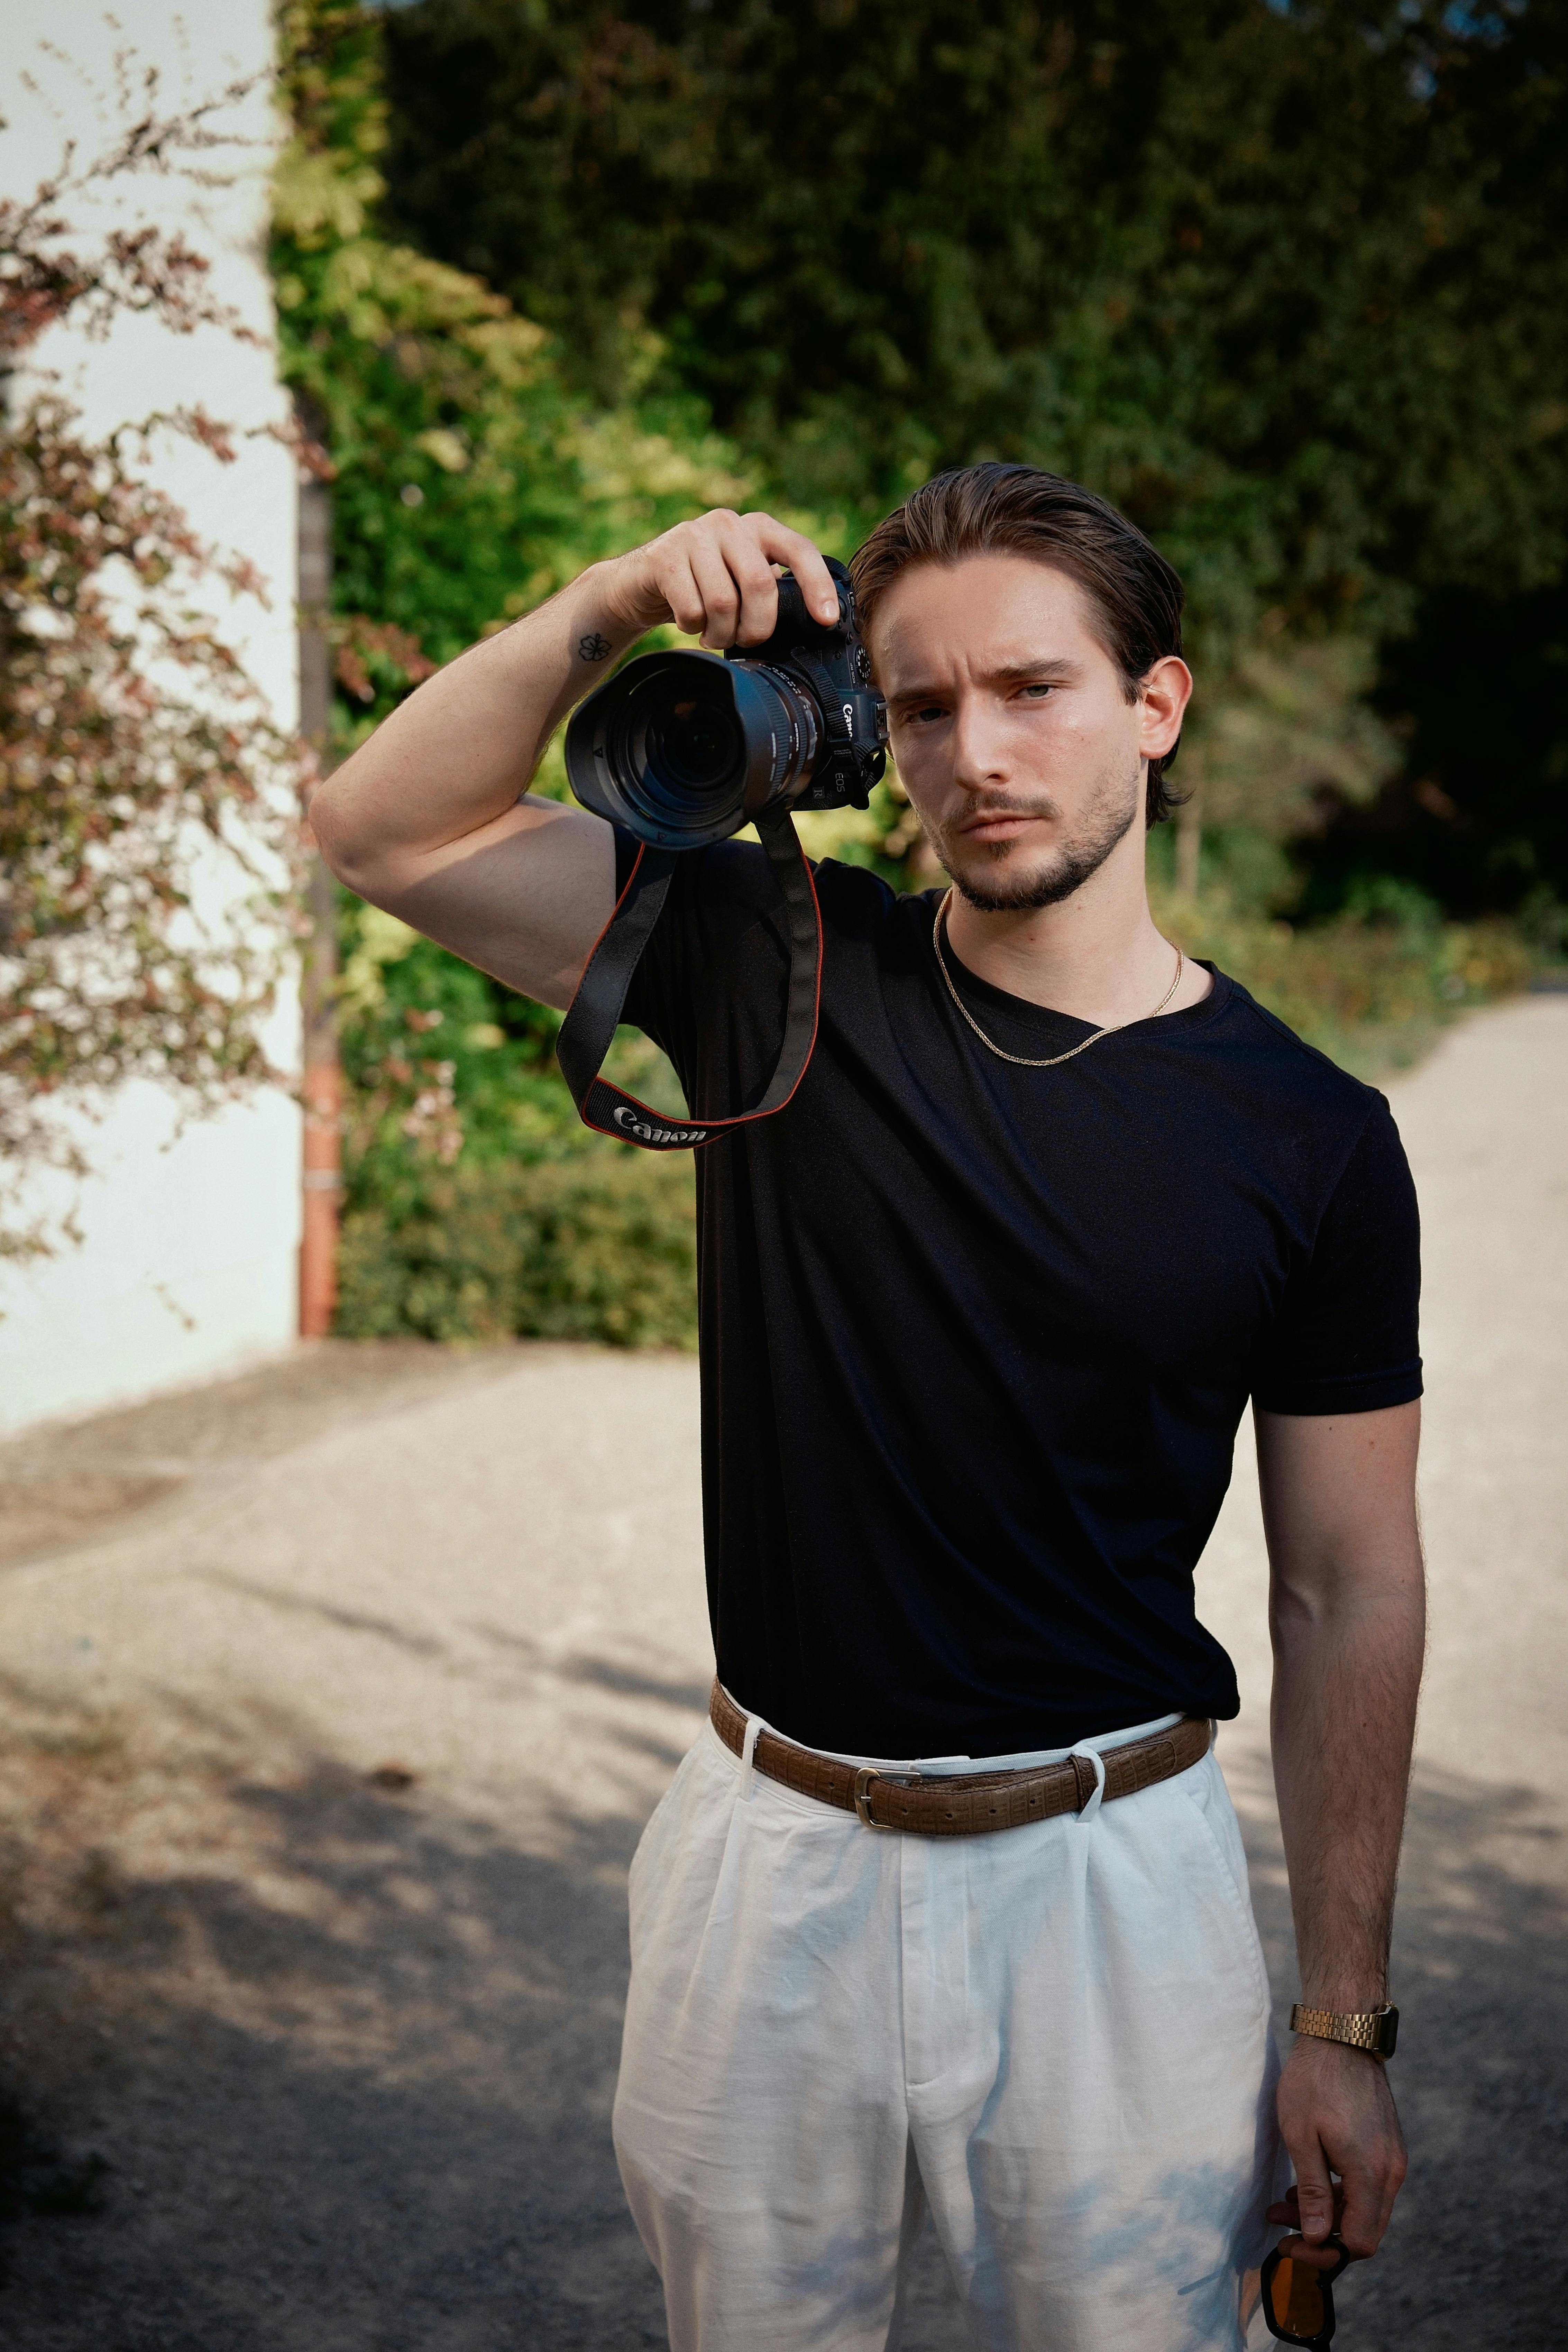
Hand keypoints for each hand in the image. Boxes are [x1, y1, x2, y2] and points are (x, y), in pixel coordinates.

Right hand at [599, 509, 839, 649]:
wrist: (640, 584)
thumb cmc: (703, 588)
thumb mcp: (742, 581)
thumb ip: (773, 589)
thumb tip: (816, 622)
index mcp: (758, 528)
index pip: (799, 550)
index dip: (817, 585)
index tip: (827, 620)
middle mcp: (729, 523)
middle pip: (761, 585)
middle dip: (757, 627)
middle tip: (745, 641)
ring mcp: (694, 534)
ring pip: (724, 602)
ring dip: (720, 633)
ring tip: (713, 634)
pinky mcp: (664, 555)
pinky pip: (692, 609)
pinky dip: (692, 628)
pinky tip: (689, 621)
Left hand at [1272, 2035, 1406, 2266]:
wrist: (1342, 2033)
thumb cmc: (1315, 2080)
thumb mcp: (1301, 2137)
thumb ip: (1313, 2192)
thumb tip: (1319, 2239)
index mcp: (1372, 2173)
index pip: (1359, 2242)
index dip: (1325, 2254)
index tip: (1290, 2246)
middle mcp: (1391, 2172)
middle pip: (1362, 2230)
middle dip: (1320, 2236)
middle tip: (1279, 2228)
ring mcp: (1392, 2158)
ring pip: (1362, 2208)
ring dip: (1325, 2214)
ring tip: (1282, 2204)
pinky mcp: (1386, 2146)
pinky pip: (1365, 2186)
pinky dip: (1337, 2193)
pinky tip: (1304, 2184)